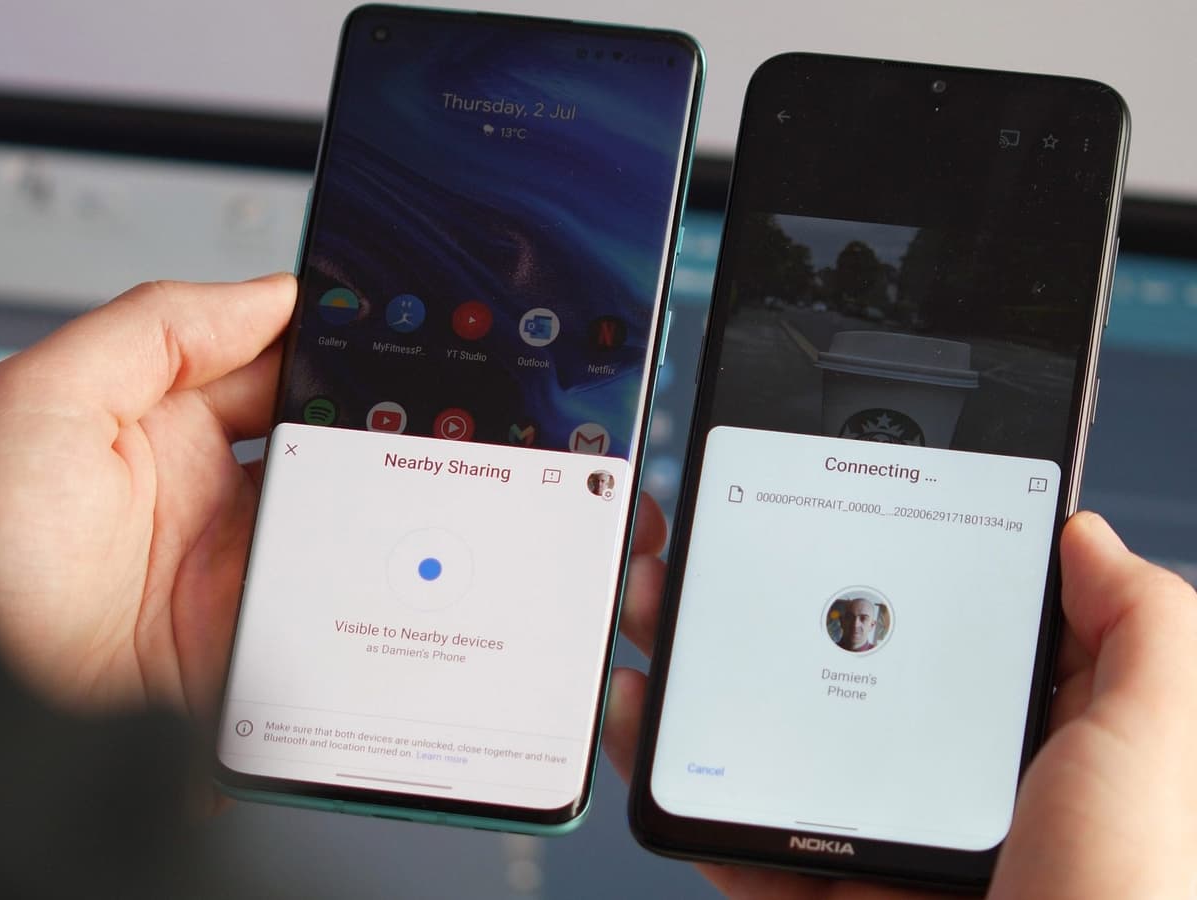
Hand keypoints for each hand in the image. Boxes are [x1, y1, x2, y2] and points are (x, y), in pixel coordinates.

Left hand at [0, 273, 676, 736]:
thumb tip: (273, 291)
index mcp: (151, 428)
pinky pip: (330, 617)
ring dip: (382, 514)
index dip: (334, 348)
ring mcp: (227, 582)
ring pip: (341, 530)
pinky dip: (368, 598)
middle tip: (435, 414)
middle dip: (376, 431)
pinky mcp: (247, 657)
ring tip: (433, 488)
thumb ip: (157, 327)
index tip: (401, 335)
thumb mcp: (41, 398)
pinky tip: (398, 575)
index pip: (270, 369)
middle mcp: (198, 504)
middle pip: (320, 450)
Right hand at [602, 511, 1196, 898]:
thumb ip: (1140, 629)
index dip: (865, 563)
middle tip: (697, 547)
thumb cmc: (1123, 895)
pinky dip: (669, 777)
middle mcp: (936, 784)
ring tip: (650, 607)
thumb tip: (1084, 534)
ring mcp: (870, 842)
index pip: (930, 628)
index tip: (806, 511)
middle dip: (747, 602)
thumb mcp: (1150, 742)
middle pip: (822, 673)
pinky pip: (725, 833)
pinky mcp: (816, 897)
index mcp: (1017, 741)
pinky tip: (640, 714)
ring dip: (691, 672)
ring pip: (760, 743)